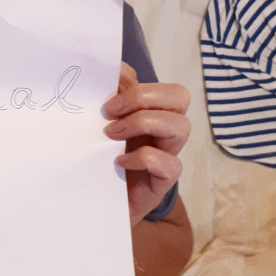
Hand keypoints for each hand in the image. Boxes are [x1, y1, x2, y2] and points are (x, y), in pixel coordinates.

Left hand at [104, 63, 189, 225]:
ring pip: (181, 126)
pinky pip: (171, 164)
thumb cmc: (99, 162)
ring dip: (144, 122)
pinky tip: (120, 162)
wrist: (94, 205)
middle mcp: (162, 132)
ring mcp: (166, 155)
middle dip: (144, 97)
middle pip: (180, 98)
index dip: (140, 82)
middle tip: (110, 111)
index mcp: (149, 114)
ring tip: (112, 134)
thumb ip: (109, 101)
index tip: (108, 89)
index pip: (165, 87)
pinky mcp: (163, 182)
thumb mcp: (99, 127)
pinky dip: (145, 158)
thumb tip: (114, 69)